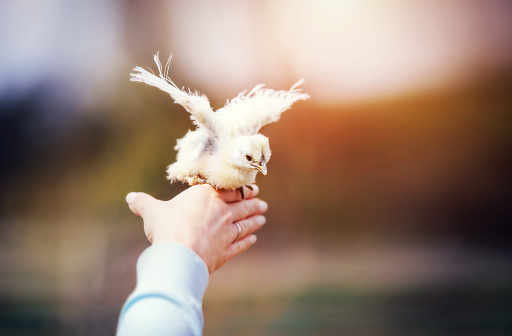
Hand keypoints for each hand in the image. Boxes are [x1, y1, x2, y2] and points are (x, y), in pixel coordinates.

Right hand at [125, 184, 267, 272]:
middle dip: (254, 203)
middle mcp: (221, 211)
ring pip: (246, 223)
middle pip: (243, 205)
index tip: (250, 188)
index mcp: (206, 196)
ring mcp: (226, 231)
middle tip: (262, 202)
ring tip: (262, 217)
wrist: (179, 255)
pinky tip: (253, 239)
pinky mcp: (226, 250)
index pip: (229, 189)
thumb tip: (129, 197)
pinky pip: (241, 244)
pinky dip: (248, 241)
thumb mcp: (152, 212)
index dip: (241, 189)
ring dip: (255, 220)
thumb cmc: (167, 227)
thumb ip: (143, 203)